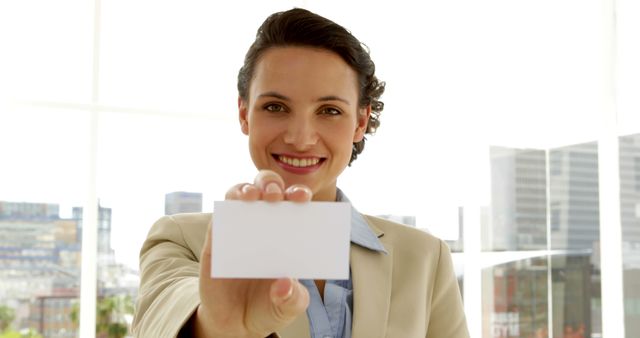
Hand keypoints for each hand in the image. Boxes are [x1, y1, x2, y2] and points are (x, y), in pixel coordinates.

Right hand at [192, 170, 311, 337]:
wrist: (235, 322)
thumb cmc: (269, 306)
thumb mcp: (288, 307)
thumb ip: (292, 299)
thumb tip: (284, 285)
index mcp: (290, 232)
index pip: (297, 204)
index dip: (300, 194)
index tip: (303, 198)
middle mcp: (265, 223)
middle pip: (269, 189)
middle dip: (272, 184)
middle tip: (275, 194)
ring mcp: (239, 227)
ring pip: (240, 193)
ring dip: (246, 189)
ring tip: (252, 197)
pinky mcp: (216, 238)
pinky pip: (218, 217)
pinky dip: (224, 212)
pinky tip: (229, 216)